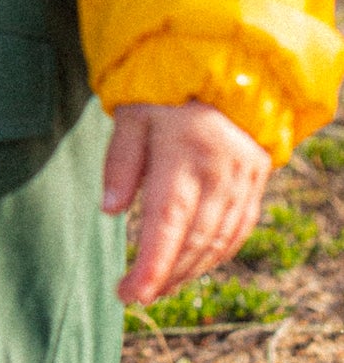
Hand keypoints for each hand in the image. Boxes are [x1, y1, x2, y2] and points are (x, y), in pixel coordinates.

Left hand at [103, 99, 271, 303]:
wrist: (229, 67)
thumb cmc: (169, 88)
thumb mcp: (133, 112)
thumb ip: (121, 160)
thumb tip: (108, 210)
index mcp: (183, 154)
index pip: (166, 223)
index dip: (151, 266)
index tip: (129, 293)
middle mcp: (218, 174)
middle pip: (192, 241)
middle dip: (163, 276)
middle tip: (133, 295)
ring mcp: (241, 182)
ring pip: (216, 243)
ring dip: (187, 272)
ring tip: (156, 288)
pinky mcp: (254, 185)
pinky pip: (236, 232)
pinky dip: (213, 256)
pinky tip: (192, 266)